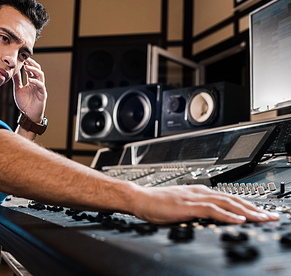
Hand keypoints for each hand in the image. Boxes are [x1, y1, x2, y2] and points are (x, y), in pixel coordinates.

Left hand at [12, 58, 46, 122]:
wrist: (28, 115)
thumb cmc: (24, 103)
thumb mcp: (18, 89)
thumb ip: (17, 81)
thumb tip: (13, 71)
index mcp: (32, 82)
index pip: (31, 70)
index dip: (28, 64)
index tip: (22, 58)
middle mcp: (37, 83)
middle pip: (37, 70)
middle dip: (32, 64)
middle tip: (25, 59)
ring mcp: (40, 88)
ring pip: (40, 76)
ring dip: (34, 70)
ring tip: (27, 67)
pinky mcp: (42, 94)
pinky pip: (41, 86)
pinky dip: (36, 82)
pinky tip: (30, 80)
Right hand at [130, 184, 279, 223]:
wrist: (139, 198)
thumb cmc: (156, 204)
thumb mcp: (181, 206)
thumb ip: (197, 209)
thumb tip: (211, 218)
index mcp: (199, 191)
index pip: (229, 197)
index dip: (248, 205)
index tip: (261, 213)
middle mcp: (200, 191)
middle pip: (233, 198)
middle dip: (254, 208)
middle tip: (272, 216)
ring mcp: (194, 197)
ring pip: (227, 203)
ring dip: (246, 211)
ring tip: (262, 218)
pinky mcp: (188, 205)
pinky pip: (211, 210)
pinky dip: (227, 214)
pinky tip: (238, 219)